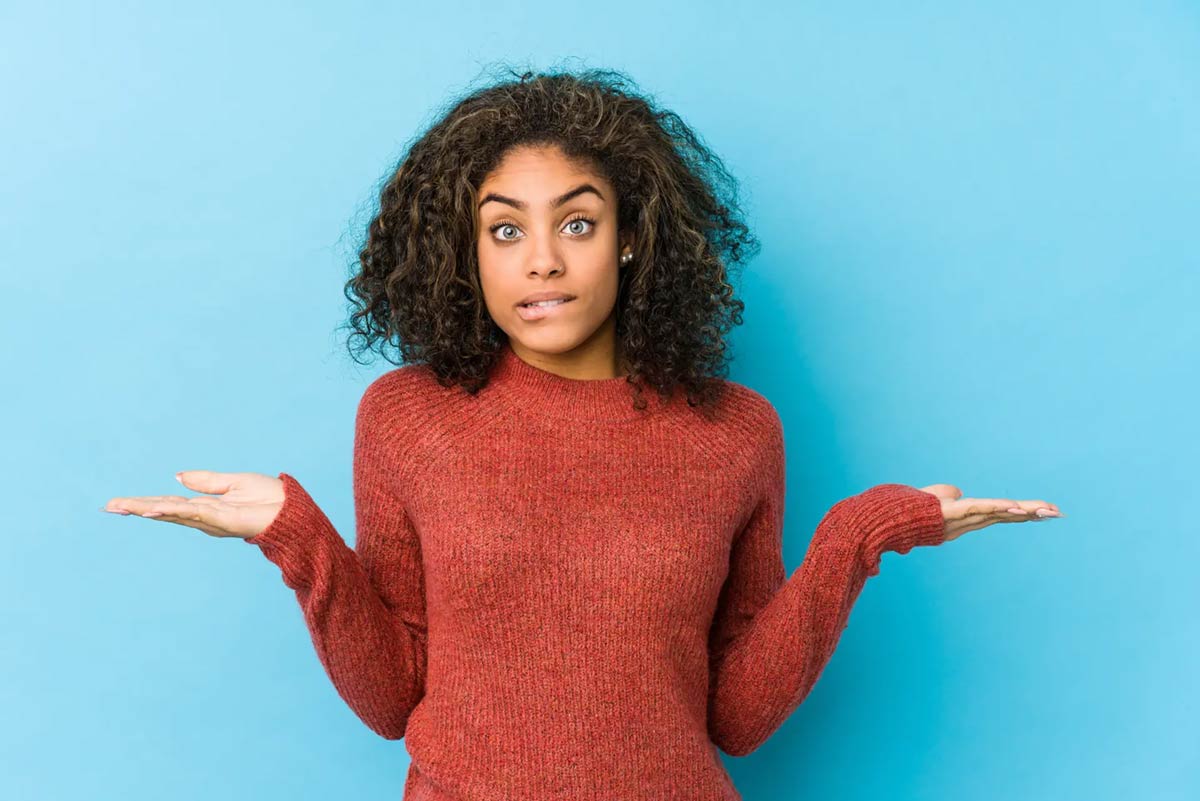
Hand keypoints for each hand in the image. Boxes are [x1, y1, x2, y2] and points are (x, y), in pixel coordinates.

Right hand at [100, 471, 284, 539]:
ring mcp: (213, 520)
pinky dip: (175, 510)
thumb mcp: (232, 483)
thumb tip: (176, 477)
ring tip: (123, 506)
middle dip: (137, 508)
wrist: (293, 511)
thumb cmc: (268, 498)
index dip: (143, 502)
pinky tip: (156, 508)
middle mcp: (204, 517)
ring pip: (174, 512)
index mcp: (205, 507)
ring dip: (148, 508)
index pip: (168, 503)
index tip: (117, 502)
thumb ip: (205, 482)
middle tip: (109, 506)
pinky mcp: (225, 521)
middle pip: (165, 510)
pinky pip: (195, 514)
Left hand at [918, 484, 1063, 542]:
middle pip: (1006, 514)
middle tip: (1059, 513)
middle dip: (1033, 513)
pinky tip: (1013, 507)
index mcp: (971, 516)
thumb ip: (950, 493)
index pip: (1003, 513)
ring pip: (996, 512)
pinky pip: (976, 508)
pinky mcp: (950, 512)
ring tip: (1044, 511)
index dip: (1025, 513)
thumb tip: (957, 492)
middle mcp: (969, 519)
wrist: (893, 518)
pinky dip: (995, 507)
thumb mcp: (937, 496)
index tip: (1049, 512)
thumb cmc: (914, 509)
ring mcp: (961, 517)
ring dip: (1021, 511)